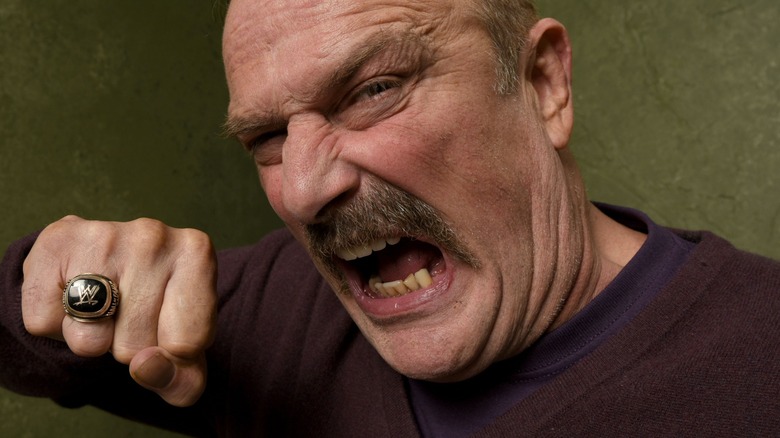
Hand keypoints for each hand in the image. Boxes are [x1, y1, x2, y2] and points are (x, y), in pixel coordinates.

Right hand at [21, 215, 216, 406]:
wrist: (102, 264)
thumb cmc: (156, 308)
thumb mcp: (185, 347)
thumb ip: (183, 379)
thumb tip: (145, 367)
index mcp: (197, 254)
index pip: (186, 344)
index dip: (172, 355)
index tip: (170, 329)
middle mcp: (155, 236)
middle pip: (136, 346)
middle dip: (130, 347)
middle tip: (130, 315)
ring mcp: (104, 236)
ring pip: (89, 340)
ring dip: (92, 340)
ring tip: (103, 308)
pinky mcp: (56, 242)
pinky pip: (44, 322)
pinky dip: (55, 325)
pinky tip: (73, 296)